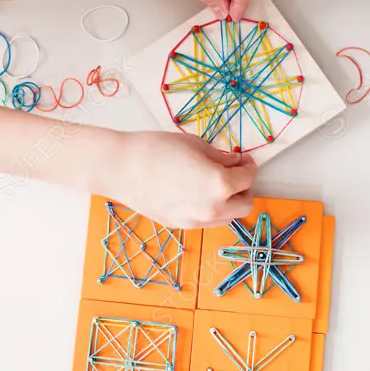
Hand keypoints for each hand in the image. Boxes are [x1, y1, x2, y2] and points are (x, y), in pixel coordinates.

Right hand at [100, 130, 256, 227]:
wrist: (120, 168)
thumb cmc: (155, 149)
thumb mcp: (196, 145)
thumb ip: (221, 157)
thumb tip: (234, 162)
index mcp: (219, 185)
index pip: (248, 178)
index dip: (248, 165)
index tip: (243, 159)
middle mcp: (212, 209)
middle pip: (245, 205)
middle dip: (244, 188)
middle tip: (234, 173)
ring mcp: (195, 221)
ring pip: (227, 218)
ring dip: (229, 202)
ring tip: (215, 184)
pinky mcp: (180, 225)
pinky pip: (206, 220)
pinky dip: (210, 208)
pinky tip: (196, 192)